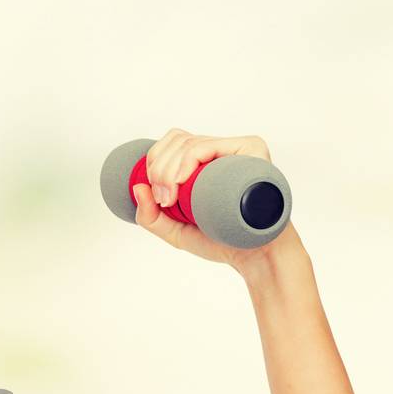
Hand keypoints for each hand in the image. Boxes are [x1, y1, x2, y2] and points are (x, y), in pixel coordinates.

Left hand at [134, 127, 290, 272]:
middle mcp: (222, 150)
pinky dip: (184, 162)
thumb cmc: (222, 240)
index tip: (158, 198)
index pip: (172, 143)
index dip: (154, 163)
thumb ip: (150, 216)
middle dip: (157, 169)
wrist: (255, 255)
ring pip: (186, 143)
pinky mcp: (250, 149)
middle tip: (163, 201)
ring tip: (170, 199)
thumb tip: (136, 186)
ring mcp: (237, 148)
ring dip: (166, 171)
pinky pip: (205, 146)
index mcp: (207, 162)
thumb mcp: (175, 231)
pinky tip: (180, 183)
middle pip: (175, 139)